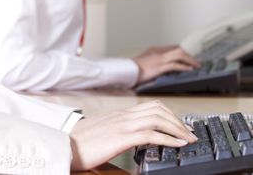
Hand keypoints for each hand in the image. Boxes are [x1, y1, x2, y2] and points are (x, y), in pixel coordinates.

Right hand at [70, 100, 197, 170]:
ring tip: (188, 138)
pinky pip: (151, 134)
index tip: (179, 125)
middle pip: (159, 109)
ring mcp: (123, 124)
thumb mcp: (101, 132)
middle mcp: (124, 115)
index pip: (151, 106)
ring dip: (178, 128)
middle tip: (189, 132)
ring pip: (159, 118)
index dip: (169, 114)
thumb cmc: (78, 143)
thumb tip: (127, 138)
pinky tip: (178, 144)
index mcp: (120, 114)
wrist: (63, 145)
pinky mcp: (122, 136)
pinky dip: (169, 138)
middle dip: (178, 120)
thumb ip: (115, 130)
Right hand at [133, 45, 200, 84]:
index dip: (183, 52)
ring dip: (189, 60)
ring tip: (196, 65)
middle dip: (188, 55)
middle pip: (178, 49)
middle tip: (196, 61)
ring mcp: (159, 58)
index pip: (173, 48)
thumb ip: (153, 62)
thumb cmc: (133, 70)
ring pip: (179, 55)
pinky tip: (189, 70)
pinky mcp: (159, 66)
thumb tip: (161, 67)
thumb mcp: (144, 62)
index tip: (189, 56)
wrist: (126, 71)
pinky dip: (184, 67)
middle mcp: (158, 52)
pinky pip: (175, 65)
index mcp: (154, 50)